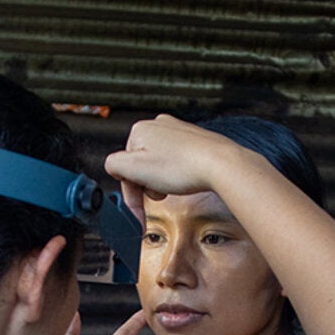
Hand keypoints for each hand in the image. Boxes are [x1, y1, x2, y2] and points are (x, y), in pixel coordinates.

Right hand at [104, 115, 244, 226]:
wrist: (221, 165)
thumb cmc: (184, 167)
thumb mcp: (135, 168)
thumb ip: (114, 165)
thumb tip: (113, 167)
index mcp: (141, 130)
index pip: (124, 165)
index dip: (131, 190)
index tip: (137, 208)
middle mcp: (159, 126)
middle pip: (141, 164)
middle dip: (147, 184)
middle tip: (159, 194)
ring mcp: (178, 133)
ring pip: (160, 164)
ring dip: (162, 181)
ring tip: (174, 186)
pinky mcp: (194, 142)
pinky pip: (178, 163)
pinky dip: (179, 175)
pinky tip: (185, 180)